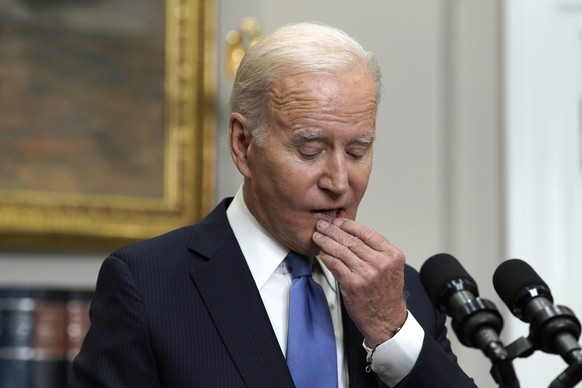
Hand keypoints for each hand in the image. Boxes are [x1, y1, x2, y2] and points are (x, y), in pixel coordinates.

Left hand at [312, 218, 407, 345]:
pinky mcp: (352, 284)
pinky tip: (321, 253)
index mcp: (392, 255)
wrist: (387, 320)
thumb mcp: (390, 268)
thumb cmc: (386, 294)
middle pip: (352, 240)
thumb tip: (351, 232)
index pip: (367, 233)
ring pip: (341, 250)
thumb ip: (375, 251)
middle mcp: (381, 263)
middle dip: (333, 230)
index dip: (349, 225)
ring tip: (317, 236)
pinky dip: (326, 257)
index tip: (338, 221)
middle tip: (322, 225)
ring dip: (326, 241)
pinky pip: (335, 265)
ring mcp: (366, 274)